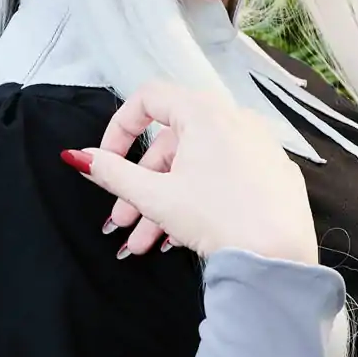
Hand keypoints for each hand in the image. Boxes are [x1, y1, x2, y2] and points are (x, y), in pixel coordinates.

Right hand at [63, 80, 317, 265]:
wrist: (278, 257)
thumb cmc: (219, 219)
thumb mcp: (154, 196)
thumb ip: (112, 172)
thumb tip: (79, 157)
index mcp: (205, 113)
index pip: (149, 99)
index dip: (119, 129)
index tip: (105, 162)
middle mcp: (235, 120)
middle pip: (171, 144)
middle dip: (139, 186)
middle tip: (122, 220)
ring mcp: (258, 147)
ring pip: (196, 167)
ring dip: (163, 203)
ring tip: (144, 243)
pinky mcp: (272, 175)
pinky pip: (224, 178)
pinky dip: (197, 201)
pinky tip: (179, 238)